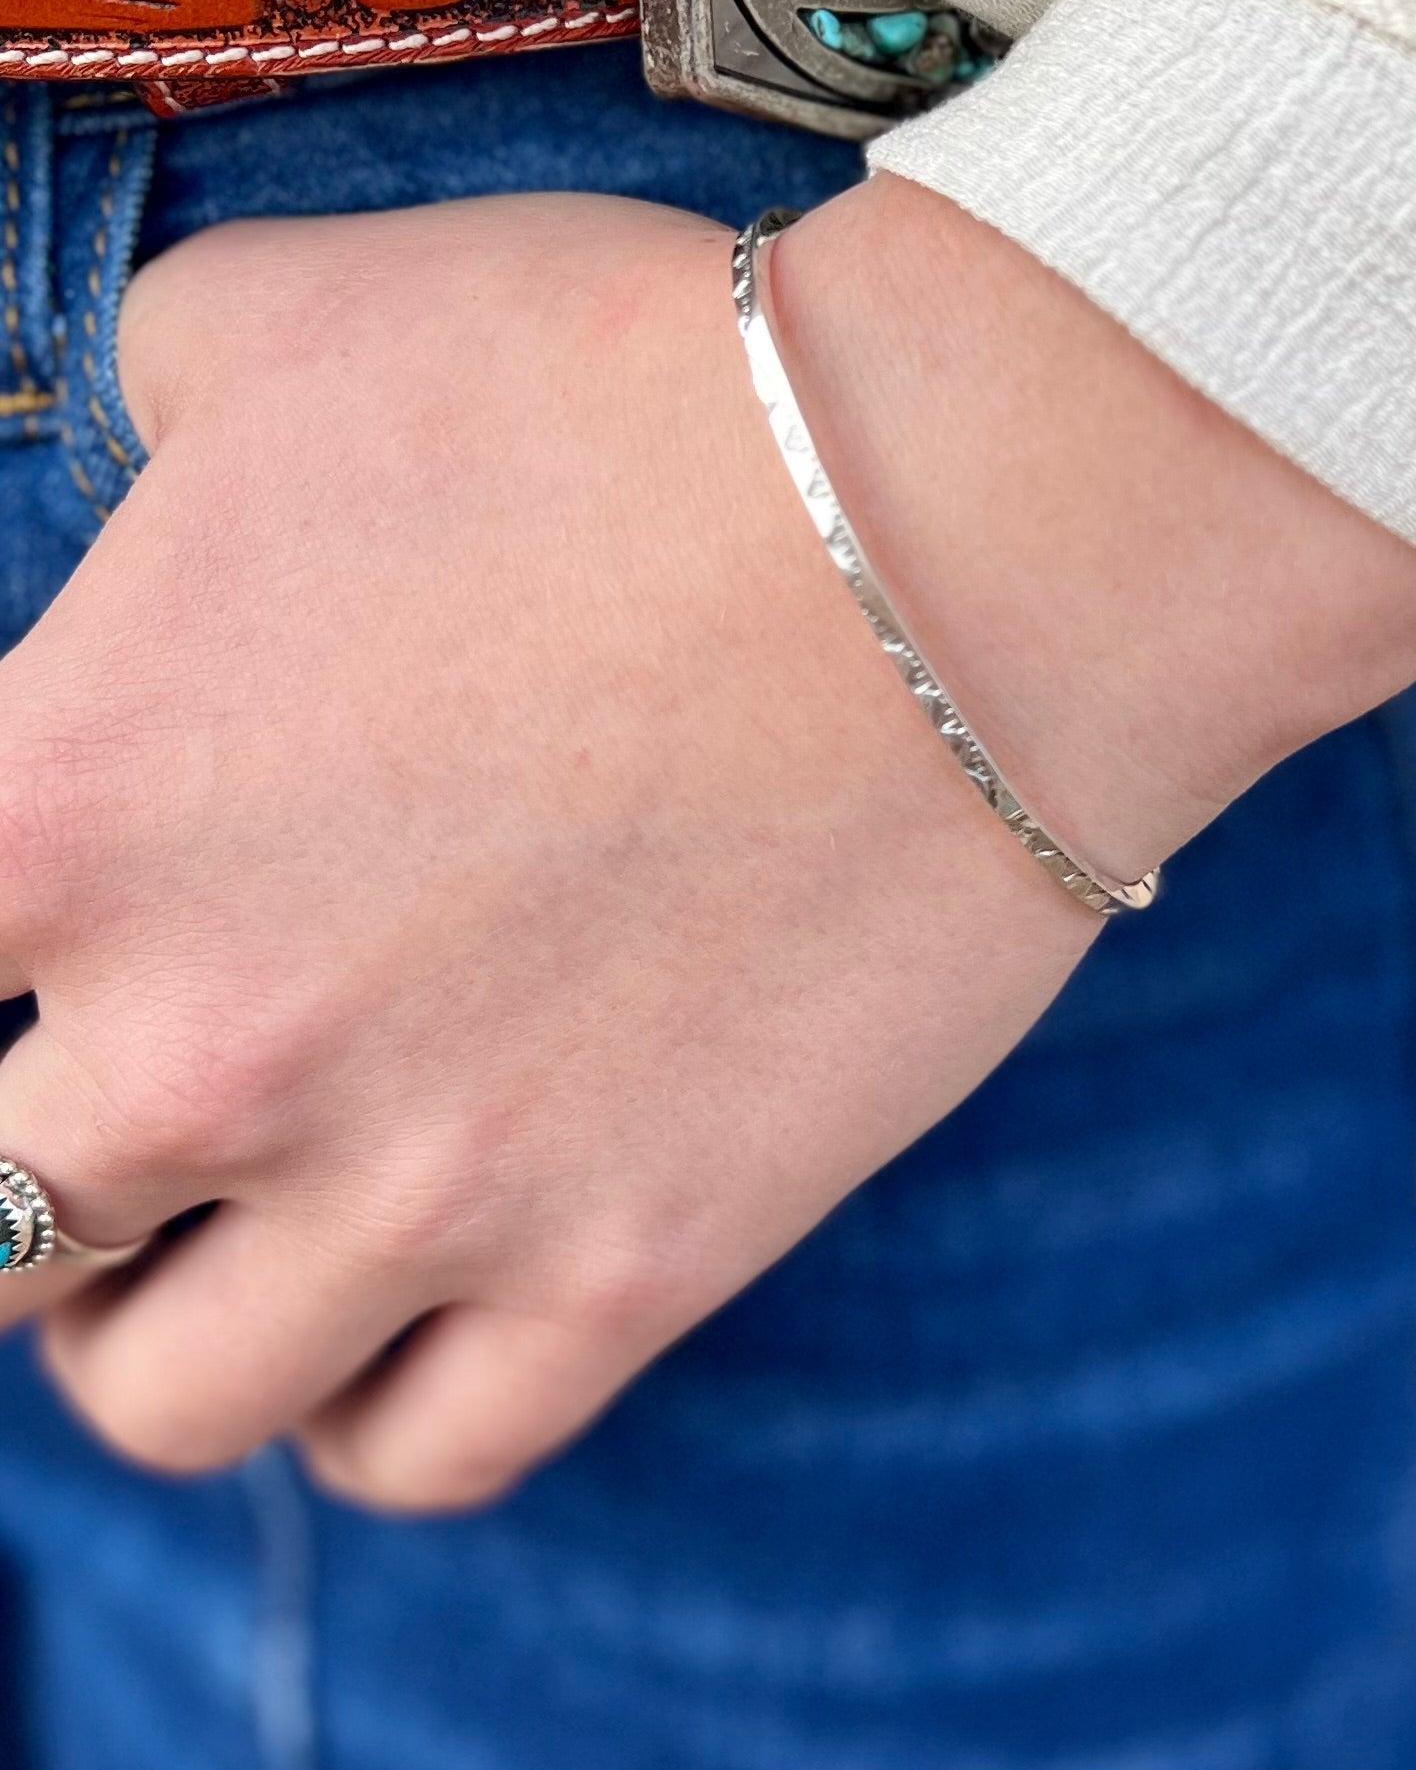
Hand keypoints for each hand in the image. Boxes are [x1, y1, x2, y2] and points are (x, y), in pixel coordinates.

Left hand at [0, 178, 1415, 1511]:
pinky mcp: (629, 1267)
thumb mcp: (287, 317)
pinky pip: (419, 1452)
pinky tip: (396, 1310)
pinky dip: (367, 1406)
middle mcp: (204, 1041)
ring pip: (158, 1398)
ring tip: (208, 1240)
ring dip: (144, 1323)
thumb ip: (131, 414)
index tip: (25, 955)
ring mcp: (420, 1187)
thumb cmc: (623, 385)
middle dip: (18, 1160)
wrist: (967, 522)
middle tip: (105, 1087)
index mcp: (70, 802)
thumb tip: (140, 497)